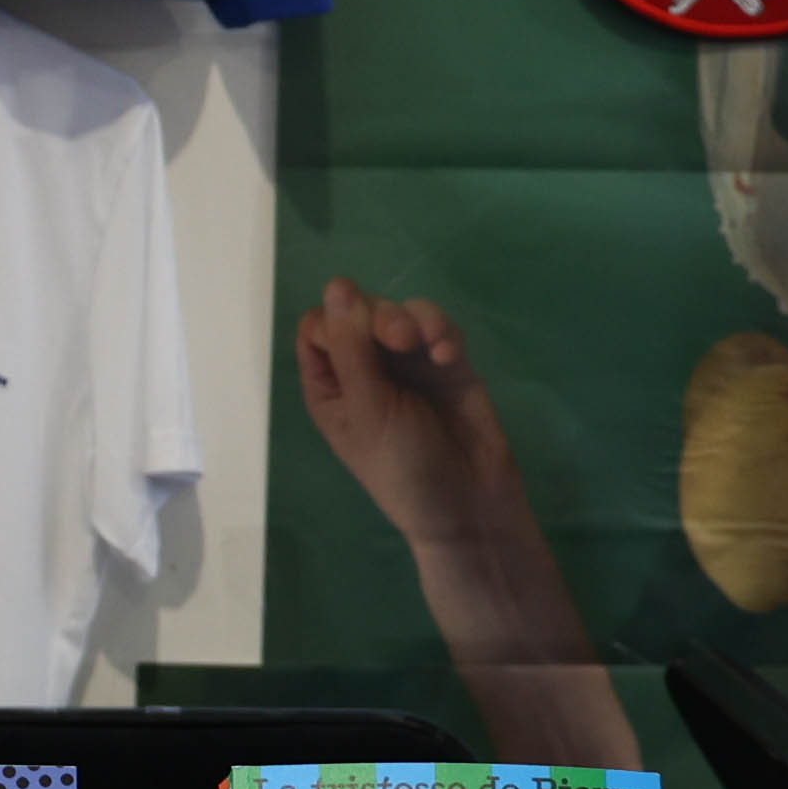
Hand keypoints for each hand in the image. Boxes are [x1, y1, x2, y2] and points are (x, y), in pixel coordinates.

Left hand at [291, 278, 525, 555]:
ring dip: (414, 319)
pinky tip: (448, 356)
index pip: (319, 326)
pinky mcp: (448, 364)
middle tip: (399, 340)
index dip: (335, 320)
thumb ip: (351, 347)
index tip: (353, 336)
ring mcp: (408, 364)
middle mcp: (365, 369)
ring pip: (402, 312)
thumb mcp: (368, 410)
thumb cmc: (403, 467)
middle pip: (361, 310)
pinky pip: (439, 328)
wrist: (468, 504)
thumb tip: (337, 284)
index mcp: (331, 385)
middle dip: (379, 316)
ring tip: (429, 346)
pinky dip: (443, 332)